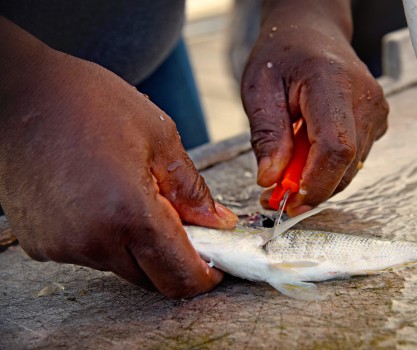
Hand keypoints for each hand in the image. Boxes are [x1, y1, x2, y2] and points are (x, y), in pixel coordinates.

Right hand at [0, 18, 237, 297]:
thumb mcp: (159, 135)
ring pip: (122, 266)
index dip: (203, 276)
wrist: (20, 93)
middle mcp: (92, 241)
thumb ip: (192, 190)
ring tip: (135, 197)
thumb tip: (218, 223)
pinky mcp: (41, 243)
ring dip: (139, 246)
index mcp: (128, 214)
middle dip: (175, 260)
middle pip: (151, 279)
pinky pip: (90, 254)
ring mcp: (62, 245)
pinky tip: (103, 200)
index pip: (179, 274)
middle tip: (183, 225)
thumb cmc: (90, 102)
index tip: (215, 266)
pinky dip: (108, 238)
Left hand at [241, 1, 388, 215]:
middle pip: (344, 164)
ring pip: (349, 167)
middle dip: (310, 189)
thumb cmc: (283, 54)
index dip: (314, 183)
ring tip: (285, 167)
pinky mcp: (376, 122)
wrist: (312, 33)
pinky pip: (352, 160)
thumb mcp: (259, 89)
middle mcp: (365, 99)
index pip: (336, 147)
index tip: (287, 202)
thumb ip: (266, 135)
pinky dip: (326, 168)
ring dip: (316, 179)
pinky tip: (305, 153)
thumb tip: (271, 179)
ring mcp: (376, 112)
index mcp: (333, 83)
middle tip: (274, 194)